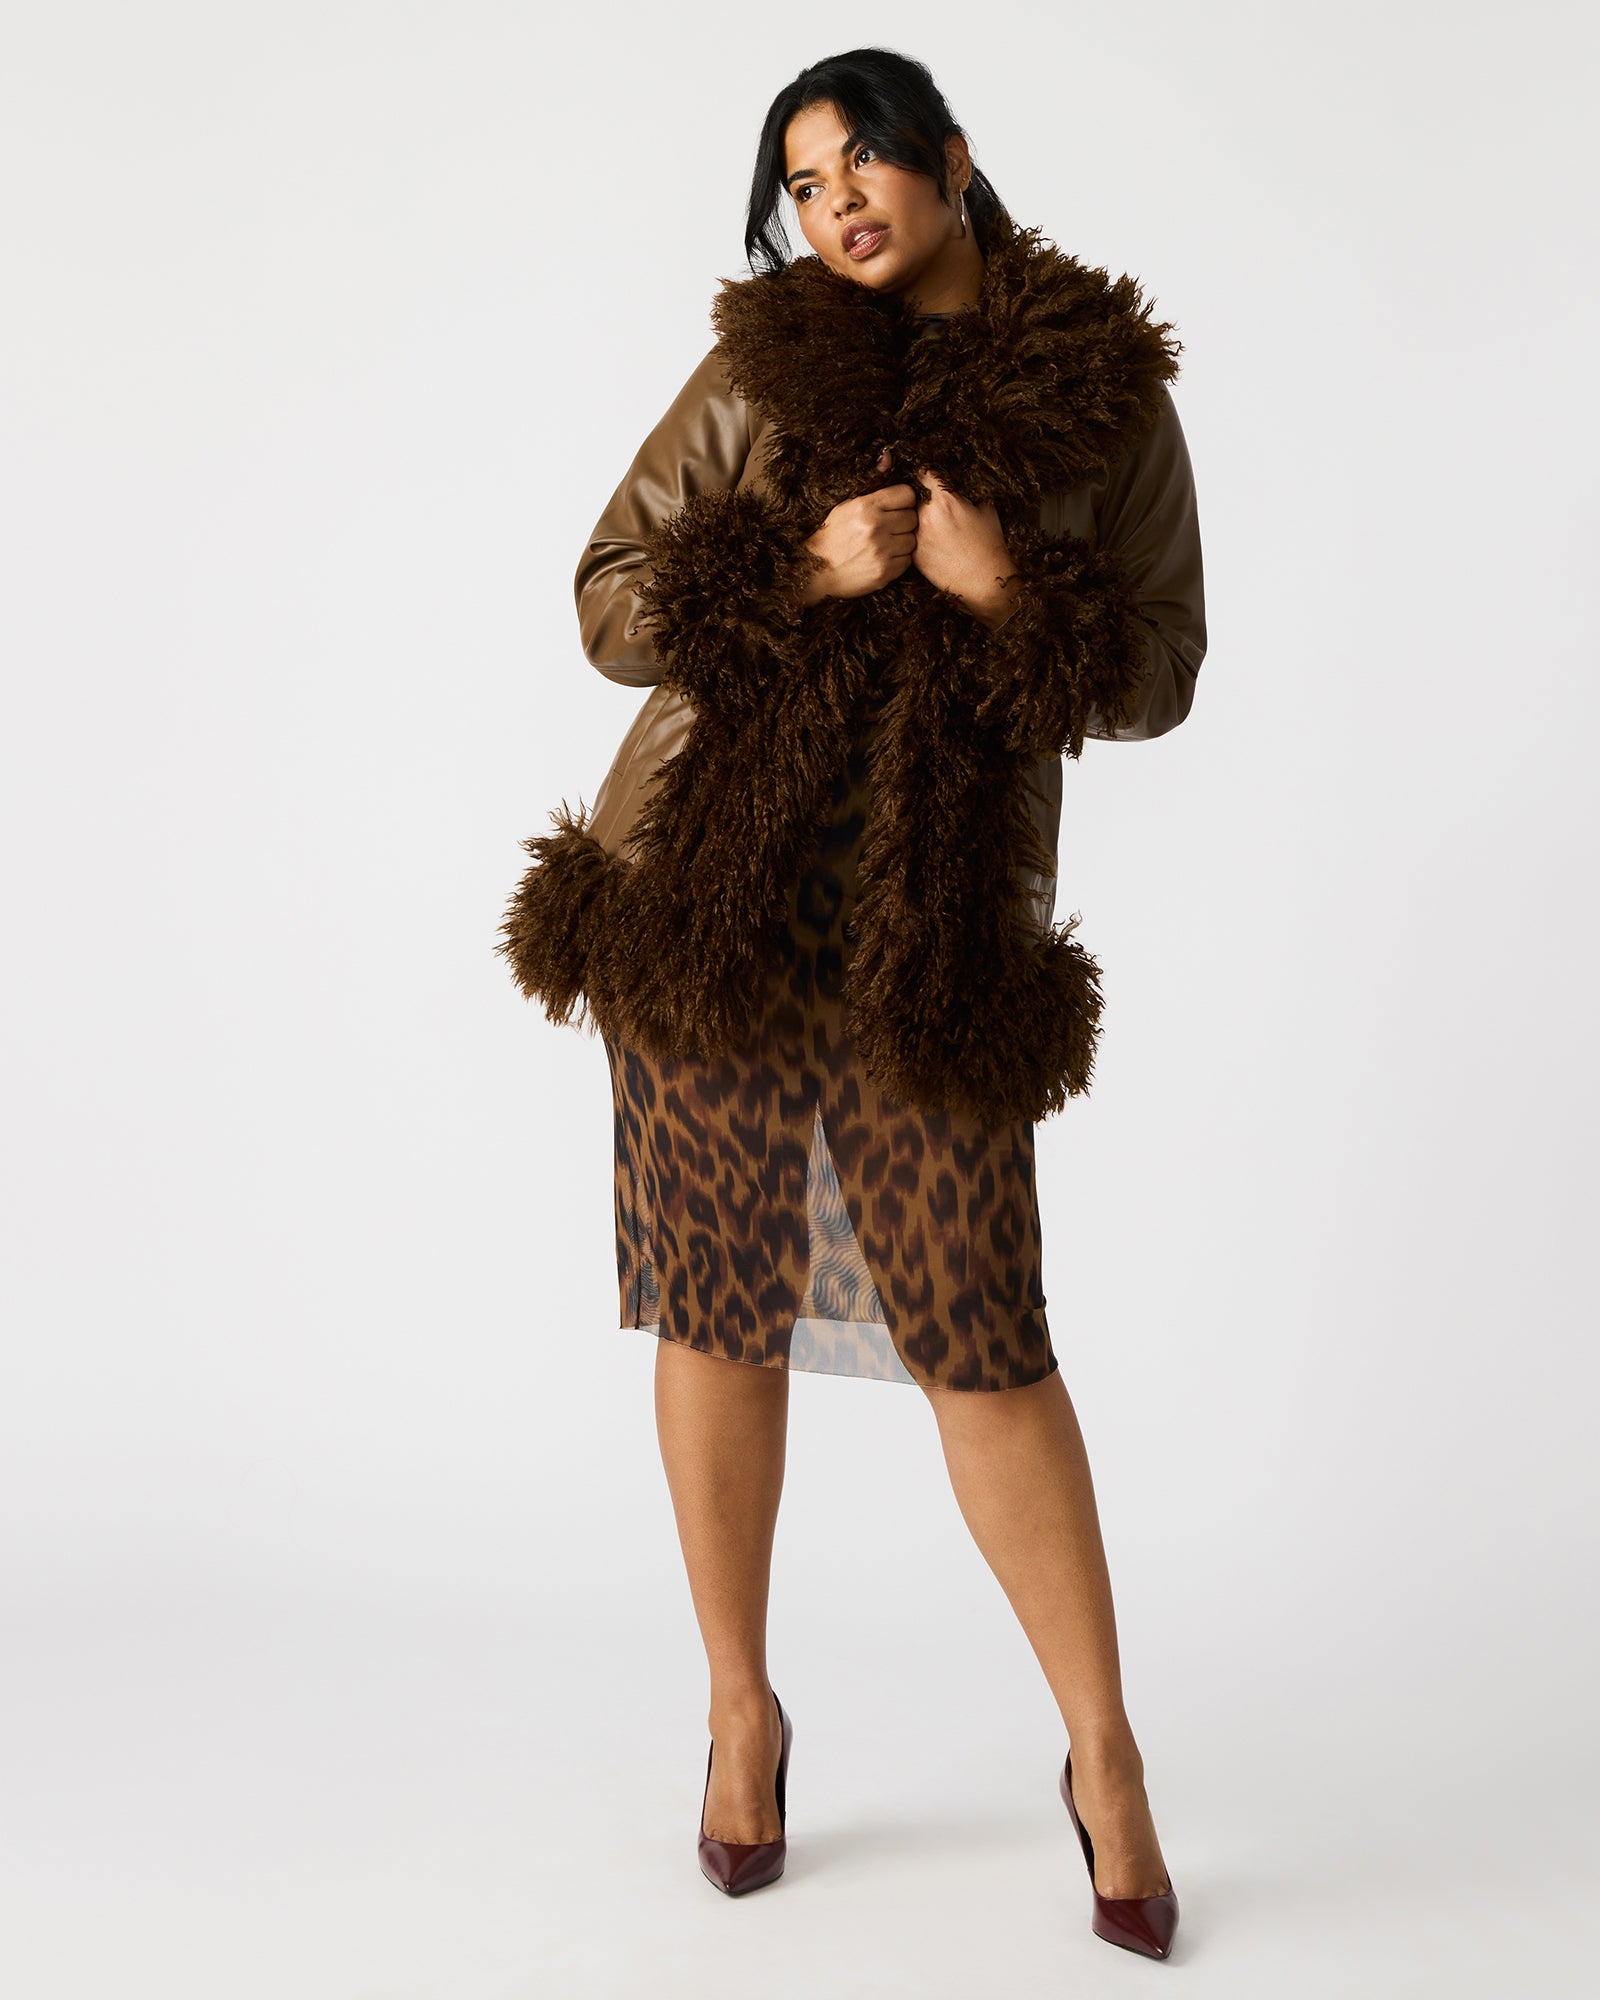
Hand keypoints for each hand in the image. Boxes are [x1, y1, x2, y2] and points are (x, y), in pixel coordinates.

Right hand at [800, 448, 917, 603]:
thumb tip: (889, 456)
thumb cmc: (831, 535)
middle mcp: (875, 527)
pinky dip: (898, 561)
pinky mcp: (884, 572)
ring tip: (885, 544)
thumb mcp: (845, 504)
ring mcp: (881, 551)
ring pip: (911, 540)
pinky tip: (883, 558)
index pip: (907, 494)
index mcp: (866, 506)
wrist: (815, 571)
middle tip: (888, 528)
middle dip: (903, 522)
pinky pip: (906, 561)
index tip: (894, 507)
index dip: (903, 500)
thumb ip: (871, 482)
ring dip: (902, 542)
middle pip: (912, 518)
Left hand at [910, 467, 1020, 628]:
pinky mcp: (915, 556)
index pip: (925, 475)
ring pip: (911, 522)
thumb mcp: (986, 510)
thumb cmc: (989, 545)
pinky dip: (920, 542)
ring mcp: (918, 538)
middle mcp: (927, 516)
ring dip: (919, 523)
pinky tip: (936, 547)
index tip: (926, 477)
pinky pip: (912, 542)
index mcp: (945, 500)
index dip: (927, 475)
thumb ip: (968, 496)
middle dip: (923, 502)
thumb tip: (959, 491)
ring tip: (937, 532)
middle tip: (935, 510)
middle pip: (915, 500)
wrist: (984, 580)